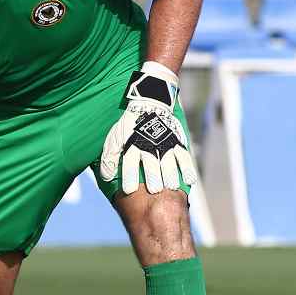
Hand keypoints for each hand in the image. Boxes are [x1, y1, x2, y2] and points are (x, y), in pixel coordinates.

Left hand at [99, 61, 198, 194]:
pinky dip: (187, 169)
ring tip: (170, 186)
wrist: (150, 104)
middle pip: (152, 162)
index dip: (129, 176)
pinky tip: (189, 180)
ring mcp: (165, 143)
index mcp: (132, 144)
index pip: (130, 162)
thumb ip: (109, 158)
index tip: (128, 190)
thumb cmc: (130, 126)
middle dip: (153, 176)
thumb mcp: (115, 137)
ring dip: (170, 174)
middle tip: (154, 189)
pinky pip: (184, 157)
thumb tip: (107, 177)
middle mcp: (149, 145)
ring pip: (169, 160)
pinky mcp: (177, 142)